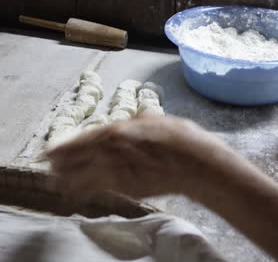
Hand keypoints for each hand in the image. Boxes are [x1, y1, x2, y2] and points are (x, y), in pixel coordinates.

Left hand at [46, 113, 230, 199]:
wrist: (196, 163)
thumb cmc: (183, 138)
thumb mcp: (162, 121)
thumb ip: (145, 121)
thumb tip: (141, 116)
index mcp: (120, 129)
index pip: (85, 138)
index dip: (66, 146)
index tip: (51, 151)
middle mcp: (113, 148)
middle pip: (79, 156)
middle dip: (61, 162)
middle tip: (47, 166)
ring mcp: (119, 169)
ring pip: (84, 175)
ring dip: (67, 179)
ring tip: (56, 183)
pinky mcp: (127, 187)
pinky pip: (99, 189)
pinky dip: (85, 192)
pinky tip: (77, 195)